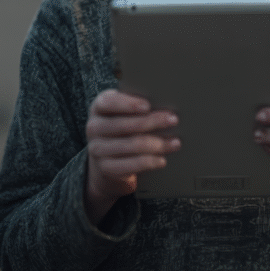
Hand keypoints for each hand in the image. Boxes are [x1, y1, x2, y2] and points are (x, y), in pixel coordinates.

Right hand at [85, 88, 178, 224]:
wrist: (108, 157)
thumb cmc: (125, 125)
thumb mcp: (127, 111)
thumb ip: (140, 105)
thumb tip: (165, 102)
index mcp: (99, 107)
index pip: (109, 102)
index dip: (128, 104)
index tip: (148, 106)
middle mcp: (94, 127)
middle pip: (124, 125)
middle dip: (153, 122)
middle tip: (173, 120)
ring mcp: (97, 149)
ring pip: (131, 145)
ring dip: (157, 144)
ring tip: (175, 143)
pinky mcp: (105, 168)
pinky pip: (131, 165)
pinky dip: (150, 162)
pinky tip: (162, 160)